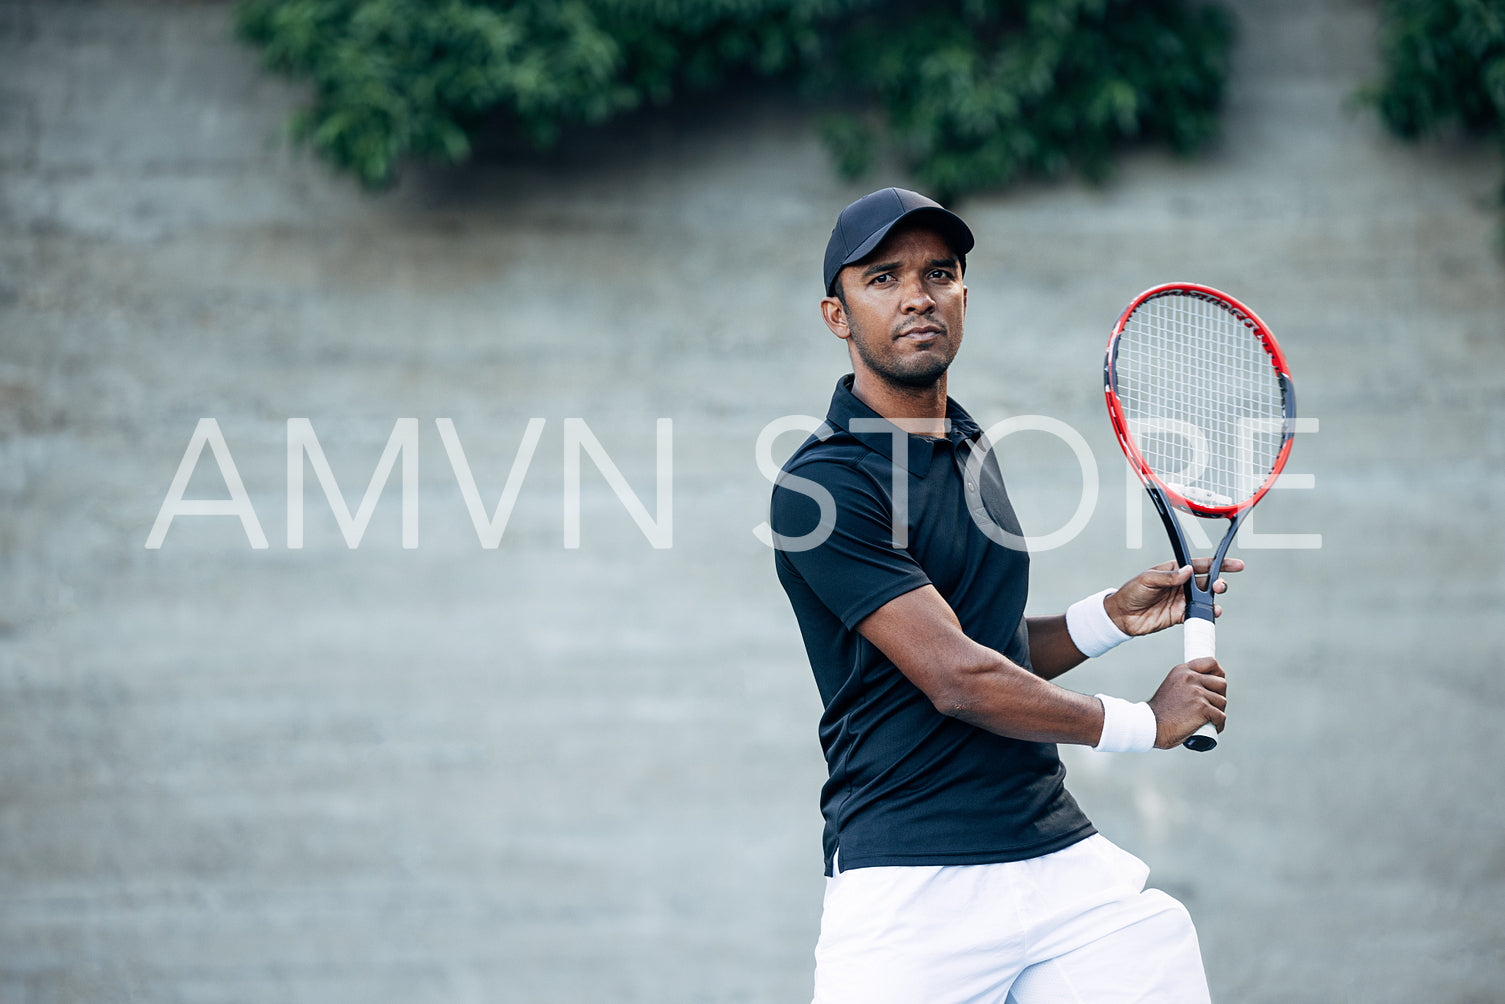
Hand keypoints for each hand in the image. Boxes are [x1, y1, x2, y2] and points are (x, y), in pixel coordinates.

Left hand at [1103, 558, 1243, 636]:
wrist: (1121, 616)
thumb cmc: (1132, 592)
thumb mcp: (1148, 579)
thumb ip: (1169, 577)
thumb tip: (1188, 571)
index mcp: (1175, 570)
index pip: (1201, 565)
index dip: (1219, 564)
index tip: (1236, 565)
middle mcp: (1182, 585)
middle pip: (1207, 582)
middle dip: (1219, 583)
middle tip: (1220, 586)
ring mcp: (1182, 600)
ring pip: (1205, 599)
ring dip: (1214, 600)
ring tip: (1215, 603)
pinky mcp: (1180, 616)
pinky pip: (1197, 614)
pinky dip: (1206, 615)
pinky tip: (1211, 614)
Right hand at [1147, 657, 1227, 748]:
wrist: (1151, 726)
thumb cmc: (1161, 711)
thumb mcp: (1172, 687)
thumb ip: (1187, 683)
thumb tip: (1206, 687)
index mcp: (1182, 670)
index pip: (1211, 663)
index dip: (1219, 673)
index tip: (1216, 685)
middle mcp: (1190, 678)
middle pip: (1221, 683)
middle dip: (1220, 696)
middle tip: (1213, 707)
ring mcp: (1196, 693)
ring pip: (1222, 701)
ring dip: (1218, 712)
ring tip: (1209, 720)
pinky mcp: (1202, 708)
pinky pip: (1221, 716)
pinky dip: (1219, 724)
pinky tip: (1213, 727)